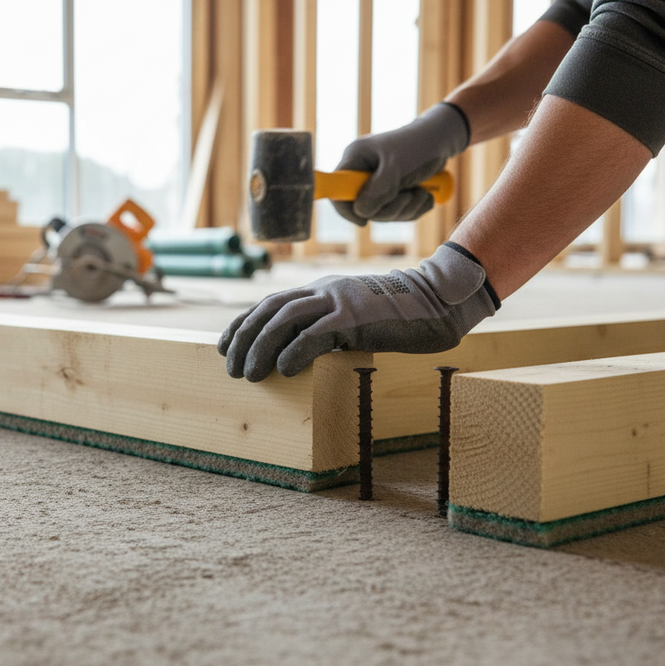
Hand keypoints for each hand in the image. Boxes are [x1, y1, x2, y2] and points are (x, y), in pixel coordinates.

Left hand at [217, 243, 498, 380]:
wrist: (439, 302)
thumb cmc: (399, 319)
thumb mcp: (356, 321)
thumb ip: (329, 330)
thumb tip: (300, 357)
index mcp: (321, 291)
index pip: (270, 303)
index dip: (243, 324)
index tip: (225, 348)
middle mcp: (324, 291)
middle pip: (270, 310)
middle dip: (245, 339)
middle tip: (232, 369)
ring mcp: (339, 301)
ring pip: (285, 319)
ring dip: (261, 347)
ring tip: (250, 374)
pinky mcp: (355, 317)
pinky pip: (316, 333)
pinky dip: (294, 351)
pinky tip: (283, 370)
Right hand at [332, 102, 468, 225]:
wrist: (443, 140)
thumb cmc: (419, 146)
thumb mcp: (398, 167)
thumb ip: (379, 190)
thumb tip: (361, 212)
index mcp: (355, 159)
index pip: (336, 190)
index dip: (346, 209)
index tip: (364, 220)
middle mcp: (362, 172)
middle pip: (363, 208)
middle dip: (391, 208)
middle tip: (411, 196)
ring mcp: (376, 183)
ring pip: (382, 213)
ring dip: (407, 208)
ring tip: (422, 192)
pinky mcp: (392, 192)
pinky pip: (396, 213)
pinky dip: (413, 209)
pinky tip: (424, 195)